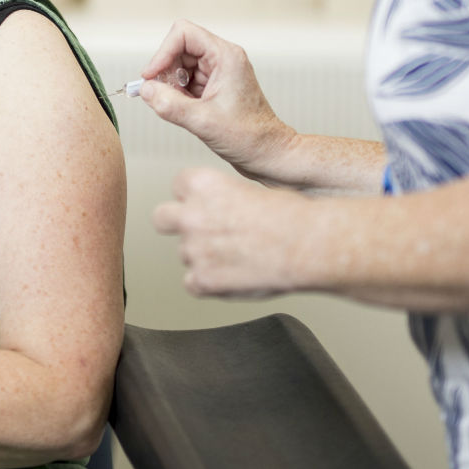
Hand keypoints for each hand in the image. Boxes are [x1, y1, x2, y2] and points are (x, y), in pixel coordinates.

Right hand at [135, 22, 295, 181]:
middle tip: (161, 96)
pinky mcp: (215, 88)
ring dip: (171, 86)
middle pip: (180, 49)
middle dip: (166, 72)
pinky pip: (187, 82)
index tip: (151, 77)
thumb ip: (169, 104)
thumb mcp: (202, 121)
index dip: (162, 52)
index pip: (184, 34)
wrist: (268, 154)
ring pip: (181, 66)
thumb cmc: (249, 137)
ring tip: (179, 108)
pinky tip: (185, 112)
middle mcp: (223, 59)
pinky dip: (178, 95)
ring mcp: (219, 73)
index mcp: (226, 57)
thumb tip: (144, 90)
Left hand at [152, 167, 310, 298]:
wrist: (307, 245)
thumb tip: (220, 207)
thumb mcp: (251, 188)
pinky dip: (209, 283)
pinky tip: (233, 276)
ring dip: (202, 256)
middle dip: (176, 224)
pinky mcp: (203, 281)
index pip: (179, 185)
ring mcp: (194, 250)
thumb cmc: (290, 216)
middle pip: (162, 218)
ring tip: (237, 257)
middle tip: (201, 231)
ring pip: (184, 254)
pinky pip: (192, 283)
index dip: (194, 196)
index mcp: (202, 185)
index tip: (207, 203)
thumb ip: (223, 198)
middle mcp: (190, 215)